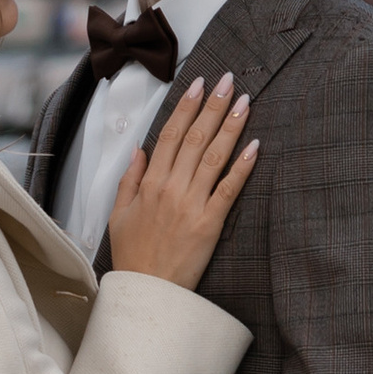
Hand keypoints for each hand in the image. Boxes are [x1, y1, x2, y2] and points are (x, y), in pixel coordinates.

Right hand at [109, 71, 257, 287]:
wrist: (147, 293)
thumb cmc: (134, 258)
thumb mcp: (118, 216)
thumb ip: (129, 181)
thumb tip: (139, 151)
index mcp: (149, 185)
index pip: (170, 136)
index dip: (185, 108)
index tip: (197, 85)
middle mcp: (171, 189)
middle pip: (195, 138)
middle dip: (212, 106)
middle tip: (227, 80)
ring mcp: (191, 205)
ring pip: (214, 156)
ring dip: (230, 126)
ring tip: (244, 101)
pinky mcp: (210, 223)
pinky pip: (229, 189)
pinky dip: (242, 166)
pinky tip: (254, 145)